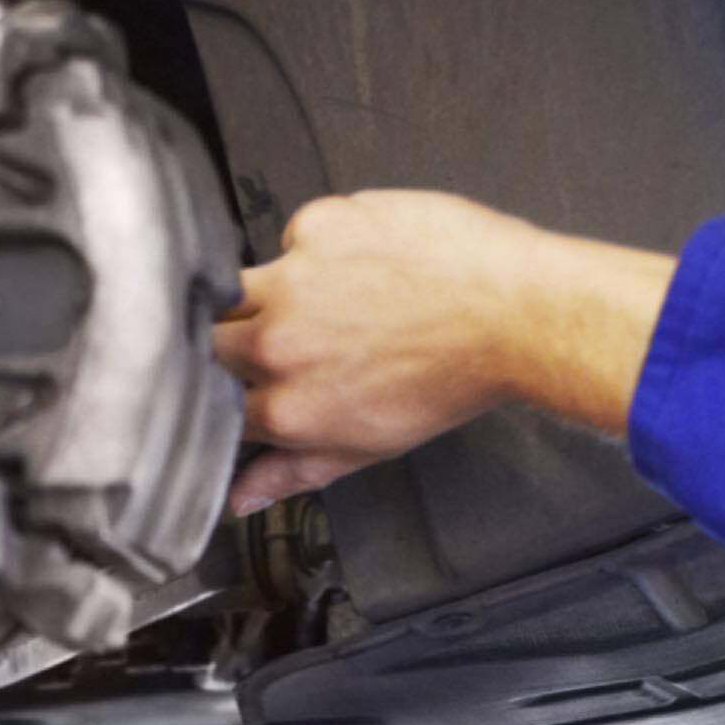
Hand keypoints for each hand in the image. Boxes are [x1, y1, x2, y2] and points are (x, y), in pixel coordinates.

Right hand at [211, 190, 672, 514]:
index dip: (228, 392)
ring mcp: (294, 280)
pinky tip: (366, 261)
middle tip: (289, 336)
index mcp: (288, 407)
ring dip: (268, 293)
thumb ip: (295, 471)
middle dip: (234, 342)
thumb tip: (242, 497)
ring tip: (326, 297)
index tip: (246, 384)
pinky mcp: (317, 227)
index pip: (216, 404)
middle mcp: (279, 345)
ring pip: (237, 285)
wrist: (514, 312)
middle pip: (211, 341)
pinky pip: (295, 236)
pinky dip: (320, 248)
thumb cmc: (456, 377)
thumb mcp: (371, 445)